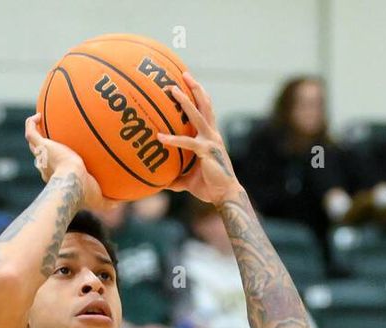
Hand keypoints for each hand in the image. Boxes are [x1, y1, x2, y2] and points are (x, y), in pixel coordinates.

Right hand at [25, 113, 114, 213]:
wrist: (73, 184)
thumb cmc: (85, 194)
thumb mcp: (100, 200)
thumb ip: (110, 203)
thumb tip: (122, 203)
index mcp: (58, 178)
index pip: (56, 170)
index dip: (59, 164)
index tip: (66, 159)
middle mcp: (48, 167)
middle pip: (43, 157)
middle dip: (47, 149)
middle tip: (53, 139)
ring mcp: (43, 156)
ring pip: (34, 144)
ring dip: (35, 133)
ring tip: (41, 121)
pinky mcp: (42, 147)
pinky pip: (31, 132)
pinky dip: (31, 124)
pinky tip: (38, 115)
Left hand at [157, 72, 242, 204]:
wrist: (225, 195)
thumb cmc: (210, 187)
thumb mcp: (189, 181)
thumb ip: (175, 178)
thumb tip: (160, 183)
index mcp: (211, 137)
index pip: (206, 111)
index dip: (199, 96)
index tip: (190, 82)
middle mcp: (213, 135)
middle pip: (205, 105)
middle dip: (195, 88)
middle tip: (184, 73)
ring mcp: (211, 141)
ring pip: (198, 116)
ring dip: (186, 101)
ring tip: (173, 89)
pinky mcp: (207, 151)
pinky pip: (188, 143)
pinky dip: (173, 139)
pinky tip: (160, 137)